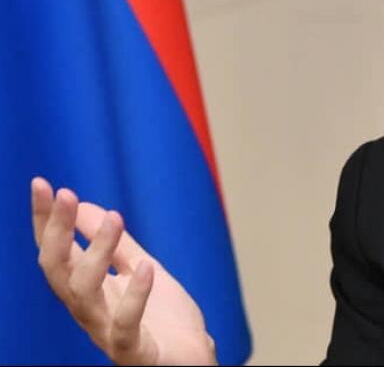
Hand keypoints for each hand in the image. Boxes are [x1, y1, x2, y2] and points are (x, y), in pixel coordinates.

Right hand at [32, 177, 216, 364]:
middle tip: (66, 194)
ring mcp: (108, 333)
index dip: (45, 221)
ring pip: (84, 295)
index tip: (42, 184)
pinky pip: (125, 326)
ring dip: (96, 253)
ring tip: (115, 219)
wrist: (193, 360)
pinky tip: (146, 268)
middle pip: (58, 271)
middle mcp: (90, 311)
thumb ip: (115, 243)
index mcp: (88, 291)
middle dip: (57, 232)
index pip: (56, 252)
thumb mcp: (140, 267)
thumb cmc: (164, 319)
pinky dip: (134, 296)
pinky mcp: (135, 351)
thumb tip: (83, 205)